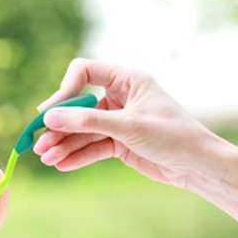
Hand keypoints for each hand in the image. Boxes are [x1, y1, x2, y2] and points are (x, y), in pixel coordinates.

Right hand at [34, 58, 217, 188]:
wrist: (198, 165)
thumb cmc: (173, 136)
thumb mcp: (129, 127)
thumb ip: (89, 122)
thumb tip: (51, 119)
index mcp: (127, 79)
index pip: (84, 72)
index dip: (65, 91)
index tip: (51, 115)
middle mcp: (120, 96)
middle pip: (79, 106)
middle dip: (60, 126)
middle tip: (39, 143)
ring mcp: (119, 120)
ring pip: (84, 130)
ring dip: (65, 144)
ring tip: (46, 159)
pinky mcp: (120, 142)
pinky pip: (93, 147)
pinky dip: (77, 156)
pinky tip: (61, 165)